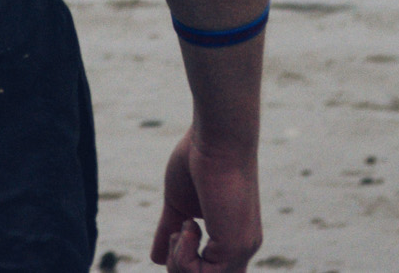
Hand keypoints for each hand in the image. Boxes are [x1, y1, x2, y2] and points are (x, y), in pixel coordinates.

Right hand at [150, 127, 260, 270]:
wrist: (216, 138)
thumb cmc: (198, 160)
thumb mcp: (179, 204)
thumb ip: (170, 232)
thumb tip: (156, 258)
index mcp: (232, 237)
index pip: (209, 271)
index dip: (184, 262)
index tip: (178, 230)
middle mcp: (242, 246)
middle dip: (179, 267)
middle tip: (177, 232)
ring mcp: (241, 248)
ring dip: (180, 263)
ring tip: (183, 228)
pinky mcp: (235, 245)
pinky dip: (184, 257)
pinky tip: (188, 226)